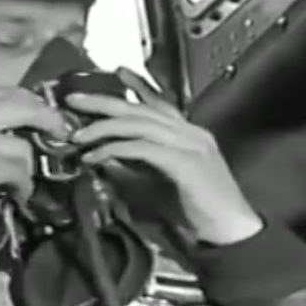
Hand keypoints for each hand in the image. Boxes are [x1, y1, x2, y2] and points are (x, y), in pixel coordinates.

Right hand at [0, 87, 65, 220]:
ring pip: (24, 139)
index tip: (36, 111)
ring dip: (33, 160)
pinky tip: (20, 194)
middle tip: (57, 131)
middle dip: (45, 116)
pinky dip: (24, 183)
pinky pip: (20, 167)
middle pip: (20, 102)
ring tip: (29, 176)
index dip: (24, 100)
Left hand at [68, 68, 263, 244]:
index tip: (116, 73)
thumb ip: (139, 168)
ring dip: (104, 127)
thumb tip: (107, 159)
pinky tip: (97, 157)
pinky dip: (116, 150)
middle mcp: (190, 134)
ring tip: (79, 135)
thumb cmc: (200, 213)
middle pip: (141, 109)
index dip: (138, 86)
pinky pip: (143, 148)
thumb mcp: (162, 185)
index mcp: (189, 136)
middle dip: (104, 102)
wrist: (232, 231)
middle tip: (74, 99)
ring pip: (140, 123)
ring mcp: (190, 145)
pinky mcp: (185, 162)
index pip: (160, 103)